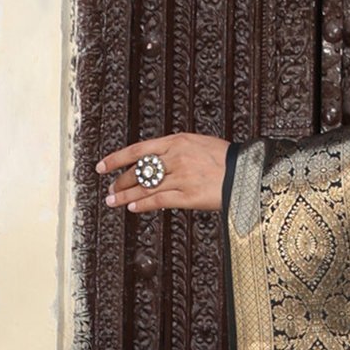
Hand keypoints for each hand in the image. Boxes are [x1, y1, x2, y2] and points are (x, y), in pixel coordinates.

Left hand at [96, 134, 229, 214]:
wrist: (247, 172)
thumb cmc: (227, 159)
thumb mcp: (199, 143)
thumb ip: (176, 150)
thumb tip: (154, 161)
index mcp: (177, 141)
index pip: (138, 150)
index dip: (116, 159)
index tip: (102, 166)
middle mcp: (176, 158)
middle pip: (139, 171)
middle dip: (121, 181)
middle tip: (111, 188)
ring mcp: (181, 178)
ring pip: (145, 188)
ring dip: (126, 196)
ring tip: (113, 201)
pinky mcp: (188, 196)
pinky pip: (159, 201)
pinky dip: (143, 205)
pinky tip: (133, 208)